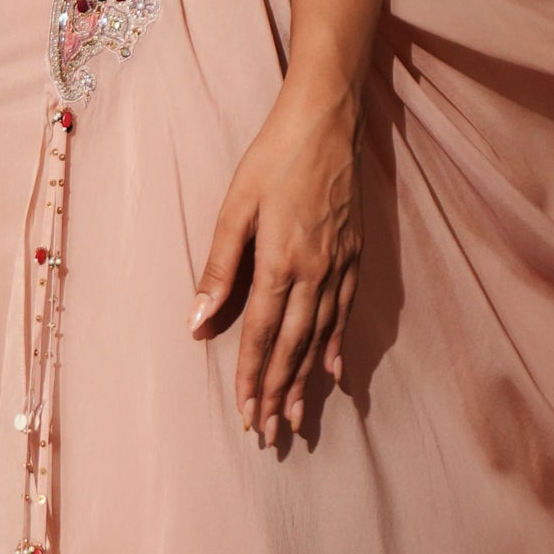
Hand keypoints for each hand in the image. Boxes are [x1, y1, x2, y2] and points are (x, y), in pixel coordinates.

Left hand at [191, 76, 363, 447]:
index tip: (246, 414)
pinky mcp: (356, 255)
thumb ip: (219, 267)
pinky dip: (338, 345)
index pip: (263, 335)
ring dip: (307, 380)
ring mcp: (341, 265)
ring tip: (297, 416)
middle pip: (294, 347)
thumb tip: (197, 322)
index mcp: (281, 262)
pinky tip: (334, 371)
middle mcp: (316, 272)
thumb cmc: (273, 157)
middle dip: (280, 393)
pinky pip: (346, 312)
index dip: (253, 378)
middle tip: (270, 433)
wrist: (328, 120)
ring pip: (322, 337)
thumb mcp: (235, 207)